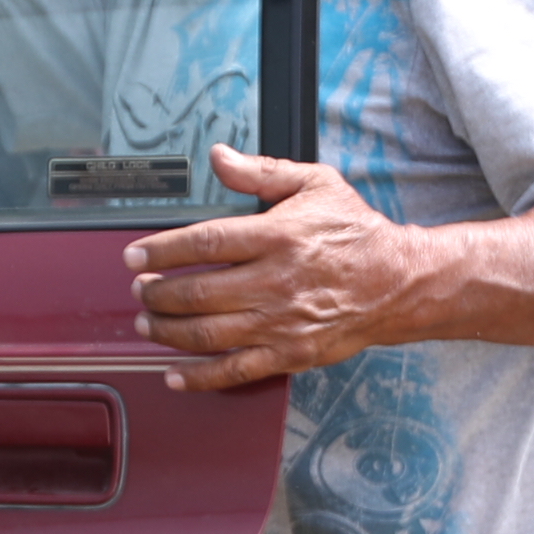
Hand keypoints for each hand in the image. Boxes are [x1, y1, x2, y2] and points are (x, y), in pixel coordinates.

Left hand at [120, 146, 441, 391]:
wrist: (398, 282)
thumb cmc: (356, 234)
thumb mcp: (315, 184)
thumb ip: (262, 171)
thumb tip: (220, 156)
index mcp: (278, 237)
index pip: (205, 243)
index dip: (161, 250)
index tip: (135, 255)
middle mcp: (276, 282)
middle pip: (197, 292)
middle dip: (156, 293)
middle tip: (140, 289)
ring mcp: (280, 322)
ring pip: (207, 333)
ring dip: (167, 331)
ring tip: (147, 322)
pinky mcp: (289, 354)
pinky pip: (234, 370)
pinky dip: (198, 377)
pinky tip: (174, 374)